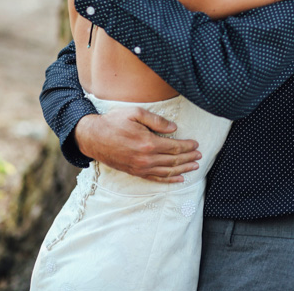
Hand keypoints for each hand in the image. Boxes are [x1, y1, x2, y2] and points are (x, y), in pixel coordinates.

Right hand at [75, 108, 200, 182]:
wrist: (93, 137)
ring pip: (167, 172)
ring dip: (183, 170)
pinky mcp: (135, 172)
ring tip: (195, 167)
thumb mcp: (135, 113)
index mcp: (148, 143)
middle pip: (173, 161)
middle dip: (189, 158)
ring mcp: (140, 168)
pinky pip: (156, 178)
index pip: (174, 147)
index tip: (196, 144)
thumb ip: (156, 120)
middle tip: (200, 156)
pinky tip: (178, 179)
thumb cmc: (114, 122)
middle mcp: (146, 159)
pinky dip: (169, 180)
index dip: (187, 146)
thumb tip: (174, 128)